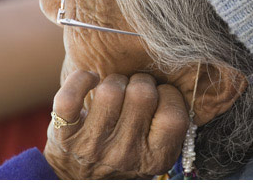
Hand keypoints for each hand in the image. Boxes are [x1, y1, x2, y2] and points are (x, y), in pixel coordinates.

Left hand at [44, 70, 189, 178]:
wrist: (80, 180)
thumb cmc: (126, 156)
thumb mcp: (156, 151)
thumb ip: (170, 125)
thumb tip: (186, 81)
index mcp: (154, 159)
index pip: (174, 115)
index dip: (169, 96)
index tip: (161, 96)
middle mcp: (124, 154)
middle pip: (142, 93)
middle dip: (142, 82)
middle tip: (136, 91)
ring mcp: (93, 145)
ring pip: (110, 89)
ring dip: (115, 81)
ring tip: (114, 91)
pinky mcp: (66, 135)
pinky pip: (69, 97)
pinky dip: (79, 80)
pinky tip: (89, 80)